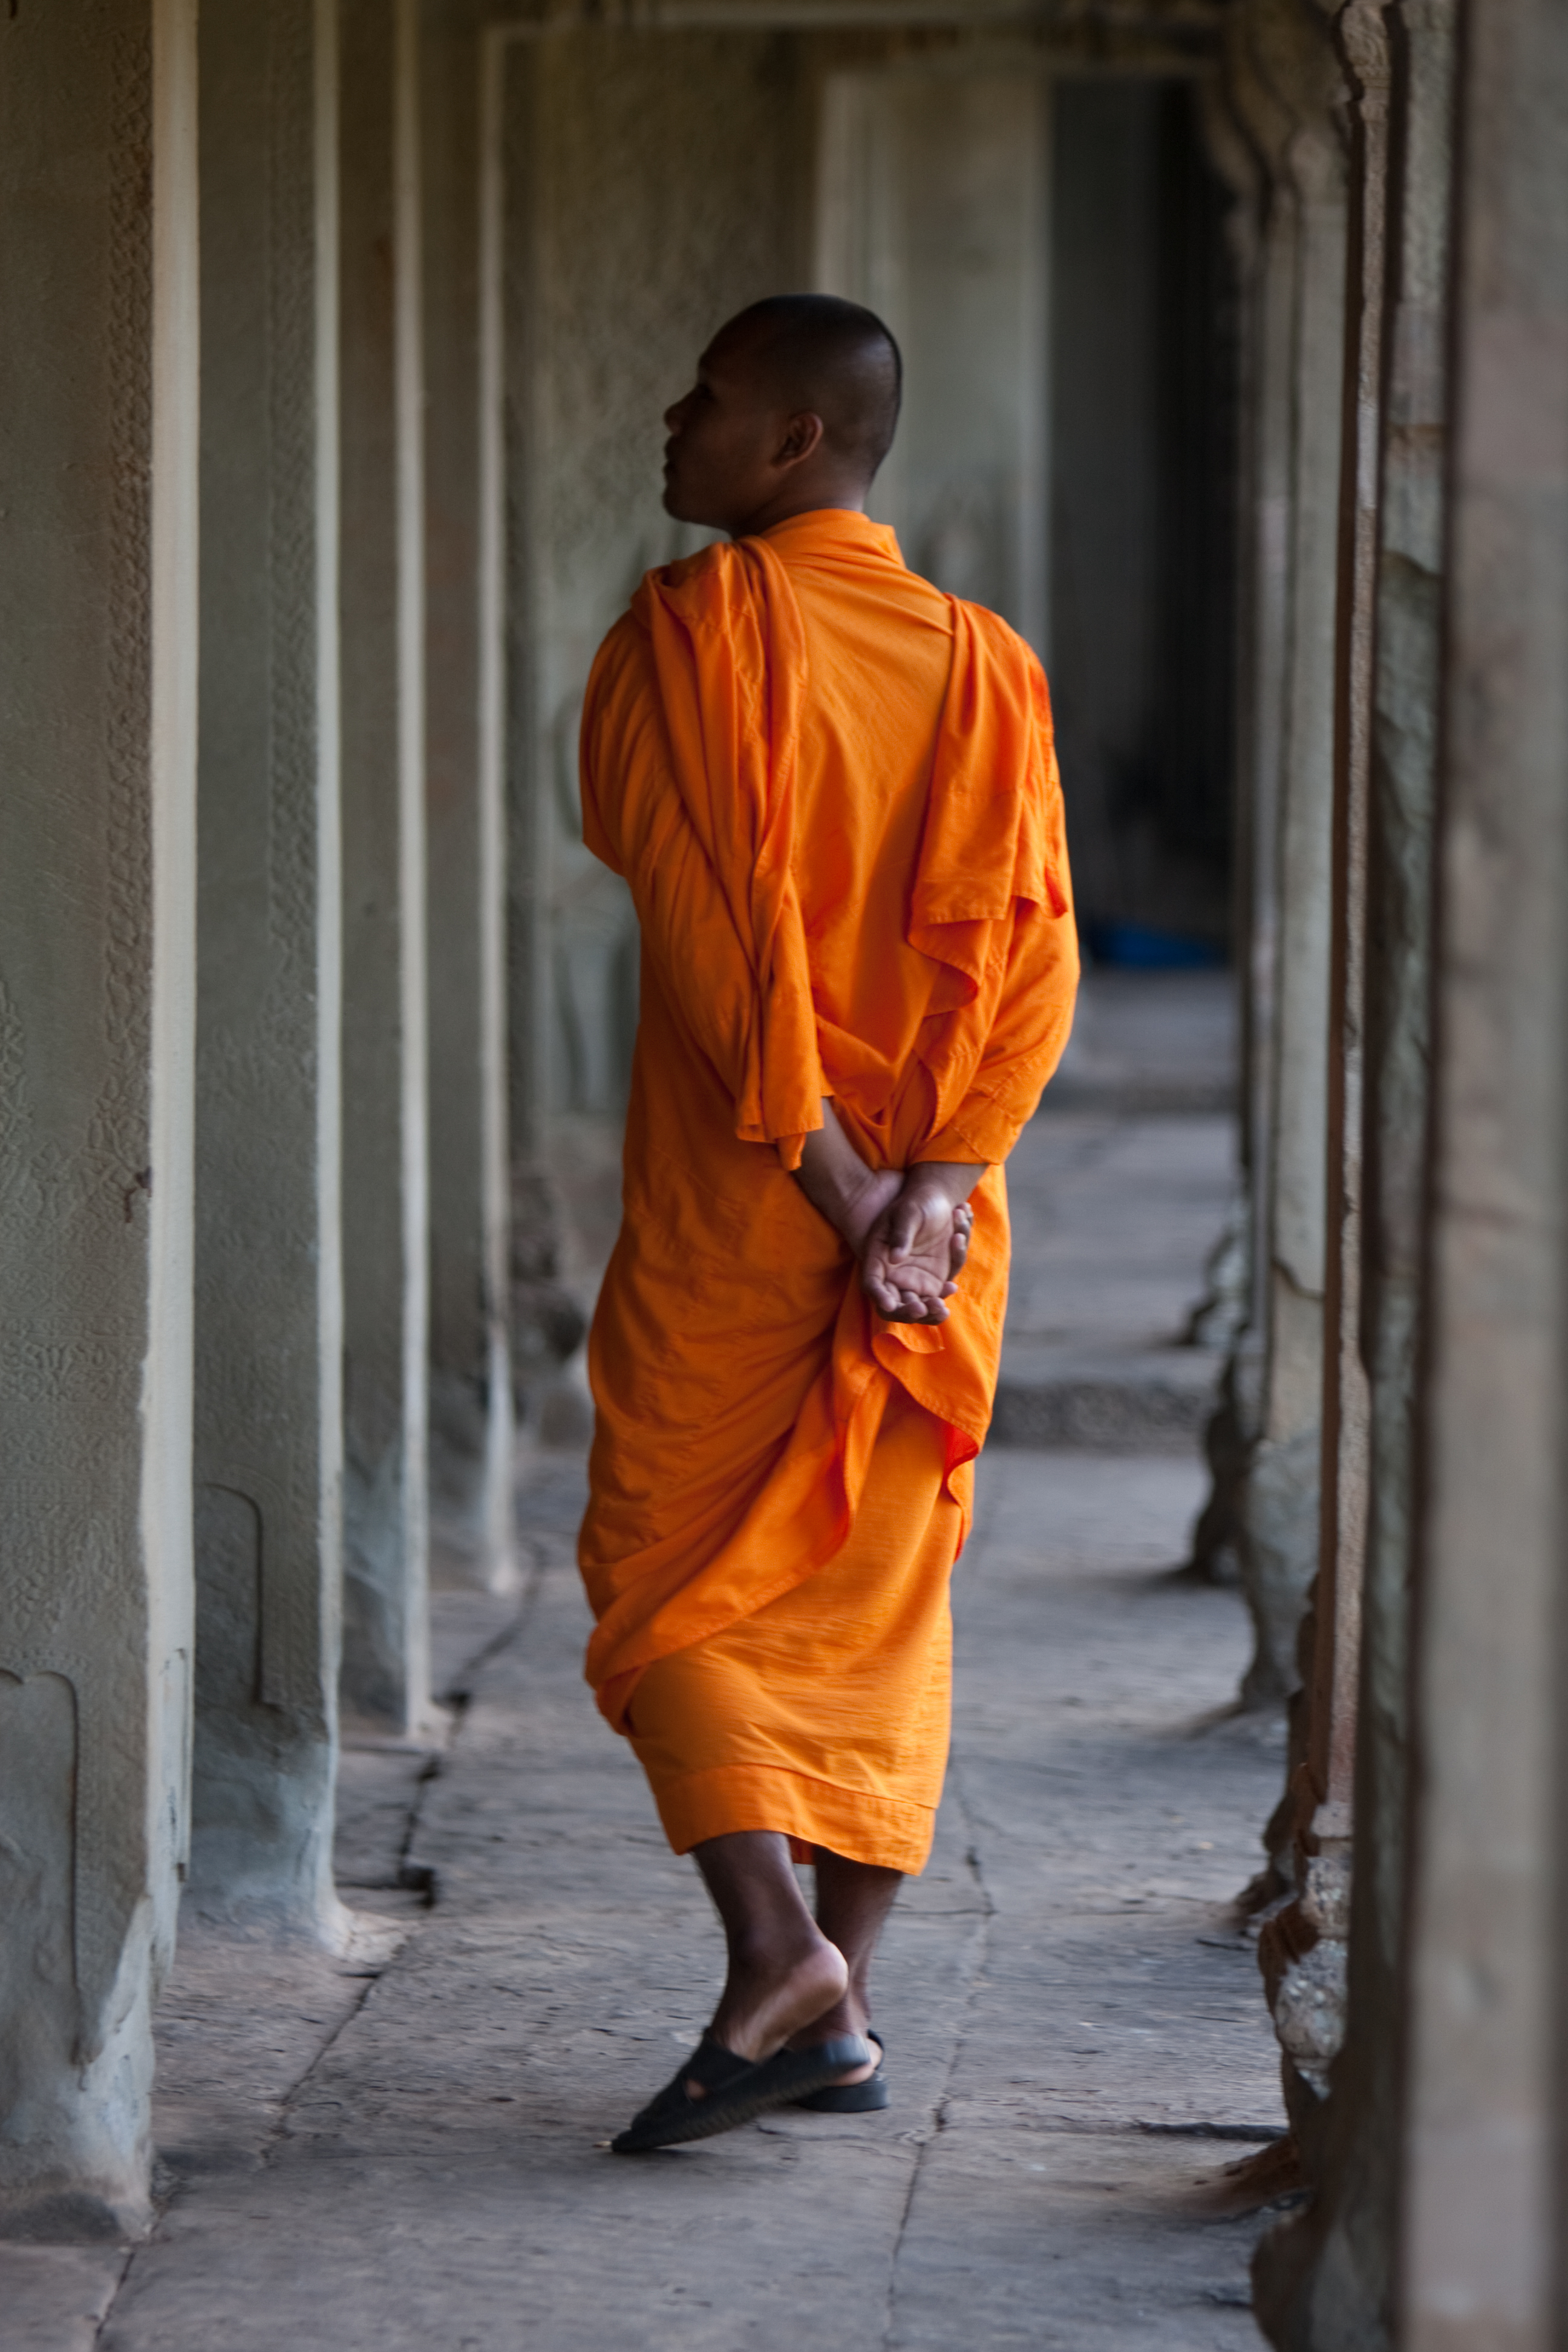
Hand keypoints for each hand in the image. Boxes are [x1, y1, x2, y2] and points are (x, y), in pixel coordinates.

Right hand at [861, 1172, 977, 1324]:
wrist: (938, 1201)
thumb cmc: (917, 1203)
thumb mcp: (908, 1213)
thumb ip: (901, 1234)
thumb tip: (895, 1258)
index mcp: (878, 1258)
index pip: (872, 1283)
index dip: (879, 1296)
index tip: (890, 1304)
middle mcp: (894, 1274)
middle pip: (895, 1305)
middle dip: (909, 1310)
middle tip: (925, 1306)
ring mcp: (915, 1279)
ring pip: (919, 1305)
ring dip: (931, 1309)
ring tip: (944, 1305)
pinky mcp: (934, 1279)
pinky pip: (939, 1294)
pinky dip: (944, 1294)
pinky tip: (952, 1283)